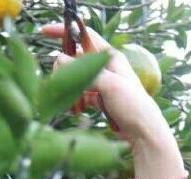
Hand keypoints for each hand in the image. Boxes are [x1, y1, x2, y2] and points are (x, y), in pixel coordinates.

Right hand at [40, 22, 167, 144]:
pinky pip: (82, 95)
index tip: (45, 32)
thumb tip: (59, 60)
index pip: (85, 36)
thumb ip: (85, 71)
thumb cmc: (134, 107)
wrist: (145, 135)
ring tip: (73, 103)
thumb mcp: (110, 85)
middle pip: (76, 59)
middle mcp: (107, 69)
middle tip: (62, 83)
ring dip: (71, 88)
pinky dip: (77, 101)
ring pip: (77, 79)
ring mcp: (104, 85)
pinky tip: (78, 110)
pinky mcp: (101, 101)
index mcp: (111, 58)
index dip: (66, 32)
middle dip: (66, 70)